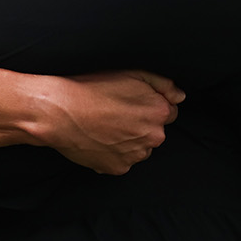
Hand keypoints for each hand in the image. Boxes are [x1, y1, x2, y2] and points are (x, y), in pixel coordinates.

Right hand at [39, 69, 183, 174]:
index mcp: (158, 112)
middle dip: (141, 123)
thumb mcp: (130, 72)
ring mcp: (136, 155)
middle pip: (154, 130)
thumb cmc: (92, 87)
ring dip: (129, 139)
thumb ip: (162, 83)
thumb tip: (180, 96)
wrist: (61, 112)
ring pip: (139, 147)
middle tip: (115, 111)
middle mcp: (153, 136)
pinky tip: (99, 137)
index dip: (149, 104)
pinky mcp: (119, 168)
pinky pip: (123, 160)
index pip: (168, 111)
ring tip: (104, 124)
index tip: (131, 101)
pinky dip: (114, 152)